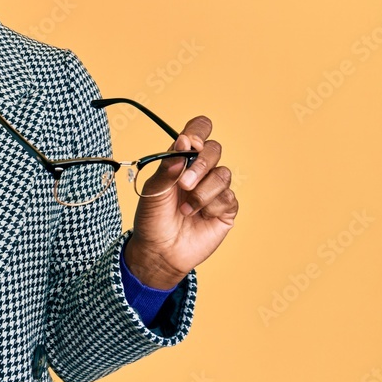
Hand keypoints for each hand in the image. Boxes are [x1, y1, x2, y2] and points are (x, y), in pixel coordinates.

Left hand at [122, 116, 237, 289]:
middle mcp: (200, 171)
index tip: (190, 143)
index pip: (198, 131)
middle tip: (184, 184)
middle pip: (214, 149)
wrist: (159, 251)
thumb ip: (168, 165)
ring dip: (202, 192)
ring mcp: (214, 189)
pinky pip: (228, 198)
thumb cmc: (152, 218)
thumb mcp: (153, 189)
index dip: (198, 131)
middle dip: (201, 165)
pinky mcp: (225, 209)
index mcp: (181, 159)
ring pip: (223, 174)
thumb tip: (183, 141)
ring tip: (185, 209)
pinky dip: (211, 206)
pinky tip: (199, 216)